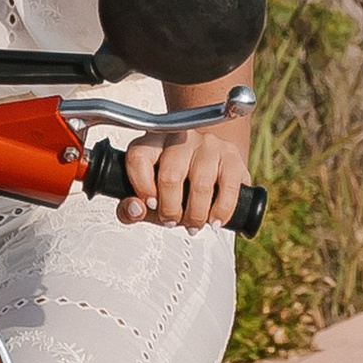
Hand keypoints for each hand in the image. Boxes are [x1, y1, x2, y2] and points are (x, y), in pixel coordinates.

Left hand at [117, 112, 252, 231]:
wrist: (208, 167)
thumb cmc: (174, 183)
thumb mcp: (147, 195)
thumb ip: (130, 208)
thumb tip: (136, 209)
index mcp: (152, 141)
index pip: (139, 158)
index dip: (142, 187)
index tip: (149, 205)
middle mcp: (180, 138)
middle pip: (171, 175)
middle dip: (170, 209)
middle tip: (172, 221)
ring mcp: (208, 144)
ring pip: (200, 185)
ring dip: (195, 215)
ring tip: (193, 224)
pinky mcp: (232, 155)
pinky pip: (229, 188)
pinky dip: (221, 211)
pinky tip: (214, 221)